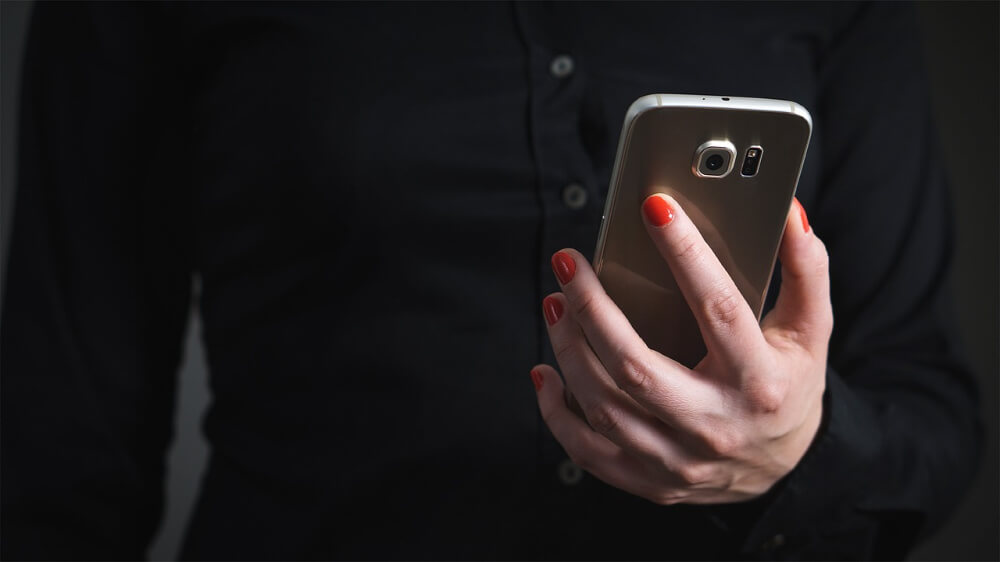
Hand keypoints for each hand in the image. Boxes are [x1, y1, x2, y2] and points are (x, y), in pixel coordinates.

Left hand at [530, 194, 830, 503]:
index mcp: (760, 383)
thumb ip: (805, 271)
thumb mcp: (811, 331)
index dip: (687, 254)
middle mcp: (716, 426)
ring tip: (556, 303)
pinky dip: (557, 412)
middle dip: (593, 310)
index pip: (719, 310)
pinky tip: (547, 371)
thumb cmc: (790, 386)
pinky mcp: (651, 481)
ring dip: (569, 350)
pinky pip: (589, 451)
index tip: (655, 208)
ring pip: (604, 407)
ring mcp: (679, 461)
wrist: (786, 468)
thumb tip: (789, 212)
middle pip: (637, 368)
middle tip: (569, 264)